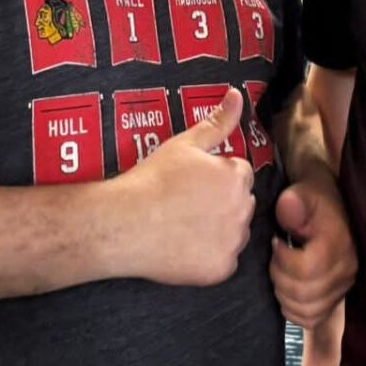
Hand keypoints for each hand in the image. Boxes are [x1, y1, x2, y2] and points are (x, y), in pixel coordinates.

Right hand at [116, 87, 254, 286]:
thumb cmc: (152, 180)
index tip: (192, 183)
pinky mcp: (220, 270)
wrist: (123, 223)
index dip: (215, 177)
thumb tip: (238, 95)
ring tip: (183, 224)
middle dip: (221, 201)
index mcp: (236, 178)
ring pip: (234, 232)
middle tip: (186, 203)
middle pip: (241, 203)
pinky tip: (183, 246)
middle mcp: (242, 210)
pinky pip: (223, 260)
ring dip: (218, 229)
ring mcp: (232, 242)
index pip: (240, 174)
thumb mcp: (185, 144)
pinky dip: (208, 257)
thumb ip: (217, 121)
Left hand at [270, 174, 354, 326]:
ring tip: (281, 273)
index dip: (282, 260)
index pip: (306, 270)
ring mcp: (344, 287)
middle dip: (280, 277)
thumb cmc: (311, 199)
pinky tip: (288, 290)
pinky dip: (294, 310)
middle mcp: (347, 270)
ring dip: (285, 295)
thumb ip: (293, 202)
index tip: (276, 242)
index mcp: (339, 244)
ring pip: (307, 311)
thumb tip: (287, 207)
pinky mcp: (337, 298)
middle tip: (275, 258)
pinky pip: (312, 319)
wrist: (329, 207)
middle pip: (304, 294)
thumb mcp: (301, 193)